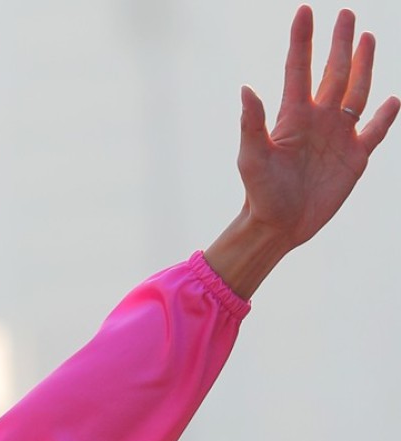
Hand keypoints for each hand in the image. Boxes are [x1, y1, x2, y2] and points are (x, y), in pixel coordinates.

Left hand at [206, 5, 399, 297]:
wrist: (278, 225)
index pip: (298, 69)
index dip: (302, 40)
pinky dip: (384, 115)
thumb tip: (246, 89)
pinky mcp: (354, 157)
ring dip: (363, 65)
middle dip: (339, 43)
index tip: (305, 11)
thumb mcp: (252, 157)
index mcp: (292, 116)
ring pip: (356, 91)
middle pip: (333, 72)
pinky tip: (392, 99)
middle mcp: (317, 119)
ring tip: (366, 37)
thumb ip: (252, 123)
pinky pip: (374, 130)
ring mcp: (337, 136)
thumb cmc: (259, 192)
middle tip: (346, 13)